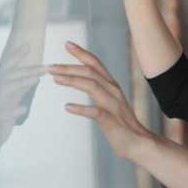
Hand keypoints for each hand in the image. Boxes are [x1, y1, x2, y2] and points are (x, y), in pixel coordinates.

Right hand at [0, 44, 44, 167]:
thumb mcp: (8, 101)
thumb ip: (18, 90)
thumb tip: (34, 78)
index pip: (6, 68)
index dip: (15, 56)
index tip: (27, 45)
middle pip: (10, 76)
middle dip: (28, 70)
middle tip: (45, 67)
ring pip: (6, 90)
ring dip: (22, 83)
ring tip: (37, 79)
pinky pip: (3, 114)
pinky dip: (12, 111)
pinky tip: (22, 109)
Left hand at [48, 42, 151, 159]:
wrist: (138, 143)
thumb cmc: (120, 124)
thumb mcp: (109, 101)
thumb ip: (96, 89)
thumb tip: (75, 79)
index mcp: (112, 85)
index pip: (96, 64)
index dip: (82, 53)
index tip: (67, 44)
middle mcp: (113, 91)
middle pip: (91, 72)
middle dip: (69, 67)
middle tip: (50, 67)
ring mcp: (113, 105)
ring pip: (93, 86)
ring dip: (73, 81)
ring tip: (55, 79)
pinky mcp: (112, 121)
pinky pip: (96, 112)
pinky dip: (81, 108)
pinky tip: (68, 107)